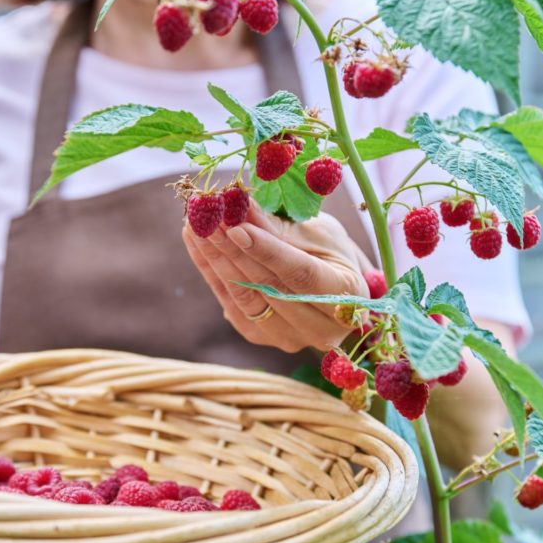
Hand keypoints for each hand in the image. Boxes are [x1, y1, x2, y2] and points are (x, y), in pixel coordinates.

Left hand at [183, 201, 371, 352]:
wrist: (332, 286)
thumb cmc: (332, 252)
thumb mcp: (316, 231)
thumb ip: (278, 226)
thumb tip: (238, 204)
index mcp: (347, 296)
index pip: (302, 274)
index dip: (267, 251)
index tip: (236, 225)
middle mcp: (322, 327)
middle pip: (269, 287)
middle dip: (233, 249)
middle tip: (206, 216)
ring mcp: (289, 338)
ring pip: (245, 298)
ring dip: (216, 259)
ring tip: (195, 225)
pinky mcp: (260, 337)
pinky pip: (230, 303)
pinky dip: (211, 272)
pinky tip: (196, 243)